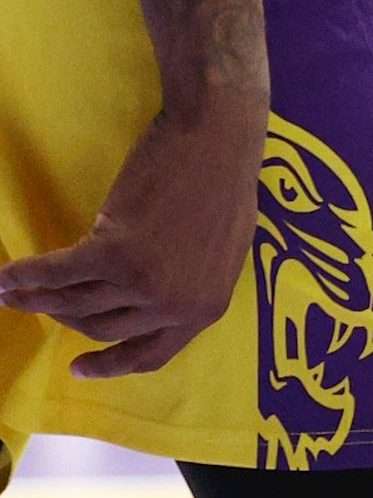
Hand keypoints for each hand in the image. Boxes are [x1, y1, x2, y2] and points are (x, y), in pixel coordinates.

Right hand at [0, 101, 263, 379]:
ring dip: (36, 298)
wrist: (219, 130)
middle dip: (66, 317)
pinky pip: (58, 272)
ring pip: (75, 302)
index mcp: (204, 309)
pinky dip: (26, 274)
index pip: (149, 354)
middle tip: (38, 303)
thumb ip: (188, 281)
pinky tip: (3, 277)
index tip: (78, 367)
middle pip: (102, 327)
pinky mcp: (113, 252)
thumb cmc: (225, 176)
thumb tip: (152, 297)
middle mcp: (173, 306)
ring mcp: (142, 283)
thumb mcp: (221, 248)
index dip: (110, 365)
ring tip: (10, 293)